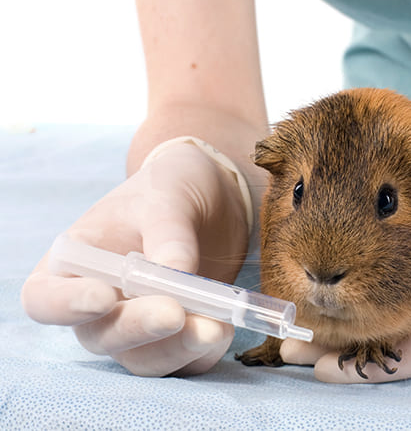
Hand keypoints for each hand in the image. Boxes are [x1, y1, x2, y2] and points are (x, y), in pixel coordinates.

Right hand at [21, 133, 249, 376]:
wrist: (211, 200)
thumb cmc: (171, 190)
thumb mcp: (168, 196)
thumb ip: (168, 232)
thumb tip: (177, 275)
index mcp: (72, 265)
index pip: (45, 299)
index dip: (66, 306)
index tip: (103, 297)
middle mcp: (98, 305)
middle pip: (100, 336)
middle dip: (138, 328)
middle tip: (175, 313)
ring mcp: (137, 326)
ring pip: (143, 359)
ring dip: (177, 349)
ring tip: (216, 326)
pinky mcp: (177, 338)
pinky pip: (184, 362)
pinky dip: (204, 353)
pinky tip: (225, 328)